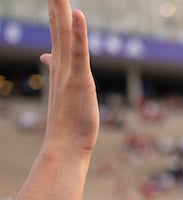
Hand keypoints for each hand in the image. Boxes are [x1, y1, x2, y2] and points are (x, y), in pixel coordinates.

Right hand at [43, 0, 97, 156]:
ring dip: (63, 11)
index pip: (58, 35)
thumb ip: (59, 71)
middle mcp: (61, 67)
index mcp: (60, 68)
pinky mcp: (79, 80)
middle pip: (58, 29)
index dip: (57, 15)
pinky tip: (77, 14)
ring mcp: (68, 72)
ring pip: (65, 35)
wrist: (65, 146)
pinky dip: (77, 33)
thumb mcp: (65, 92)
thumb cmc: (69, 123)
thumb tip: (46, 57)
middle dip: (56, 6)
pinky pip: (78, 52)